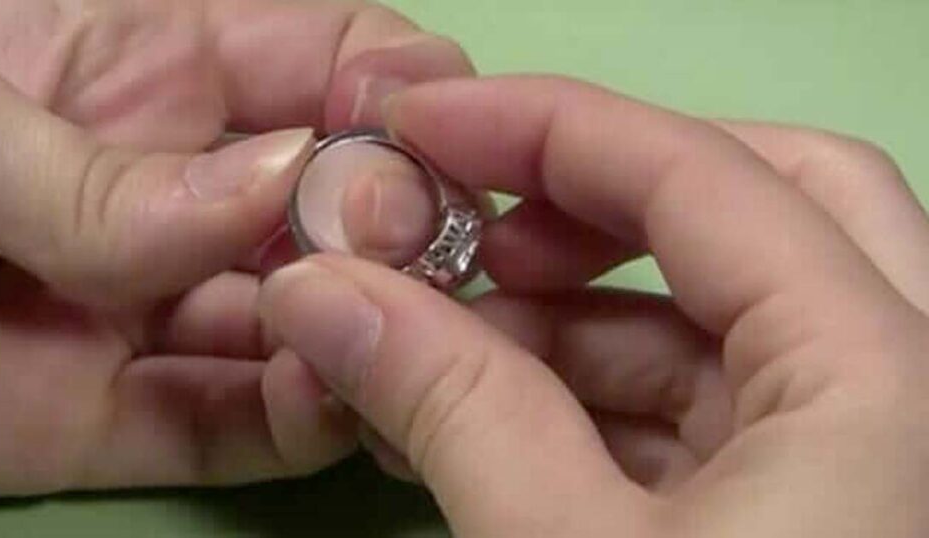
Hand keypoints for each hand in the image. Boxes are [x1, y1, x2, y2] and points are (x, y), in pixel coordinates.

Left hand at [0, 0, 471, 498]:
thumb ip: (101, 164)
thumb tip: (285, 178)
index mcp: (155, 61)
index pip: (334, 57)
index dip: (400, 93)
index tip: (426, 147)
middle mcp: (181, 189)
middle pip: (346, 203)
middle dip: (402, 231)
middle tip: (419, 269)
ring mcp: (155, 309)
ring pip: (312, 324)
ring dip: (372, 338)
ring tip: (406, 354)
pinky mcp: (112, 419)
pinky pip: (239, 425)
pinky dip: (303, 421)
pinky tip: (338, 407)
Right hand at [259, 76, 928, 536]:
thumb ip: (450, 410)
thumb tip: (318, 291)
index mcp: (882, 376)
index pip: (699, 176)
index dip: (539, 129)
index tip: (420, 127)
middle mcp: (913, 386)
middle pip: (766, 202)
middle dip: (599, 197)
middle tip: (477, 232)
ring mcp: (882, 450)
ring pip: (736, 316)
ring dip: (581, 315)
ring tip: (443, 345)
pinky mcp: (835, 511)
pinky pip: (727, 406)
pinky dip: (608, 398)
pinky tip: (497, 418)